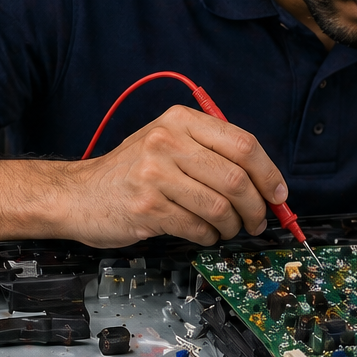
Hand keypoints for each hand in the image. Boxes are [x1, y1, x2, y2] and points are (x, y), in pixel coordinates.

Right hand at [70, 105, 287, 244]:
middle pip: (236, 178)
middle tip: (258, 220)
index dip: (269, 174)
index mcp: (180, 120)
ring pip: (220, 207)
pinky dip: (209, 237)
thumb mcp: (167, 143)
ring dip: (232, 226)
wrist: (77, 195)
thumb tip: (265, 182)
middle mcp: (167, 140)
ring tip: (228, 229)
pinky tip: (204, 234)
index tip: (279, 195)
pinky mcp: (147, 207)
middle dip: (256, 207)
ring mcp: (155, 174)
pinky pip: (198, 227)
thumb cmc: (131, 173)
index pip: (243, 144)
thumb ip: (211, 153)